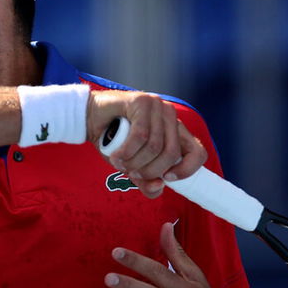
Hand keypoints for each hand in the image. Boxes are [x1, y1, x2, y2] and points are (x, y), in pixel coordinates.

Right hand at [87, 90, 206, 197]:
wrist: (89, 119)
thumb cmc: (113, 141)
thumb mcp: (133, 166)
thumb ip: (147, 180)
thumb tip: (159, 186)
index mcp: (175, 132)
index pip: (197, 152)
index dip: (187, 170)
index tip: (166, 179)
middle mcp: (170, 117)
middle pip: (172, 153)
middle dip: (150, 170)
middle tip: (132, 173)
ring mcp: (158, 107)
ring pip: (155, 146)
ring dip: (134, 162)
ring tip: (120, 164)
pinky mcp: (142, 101)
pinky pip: (141, 135)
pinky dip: (127, 151)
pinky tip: (116, 156)